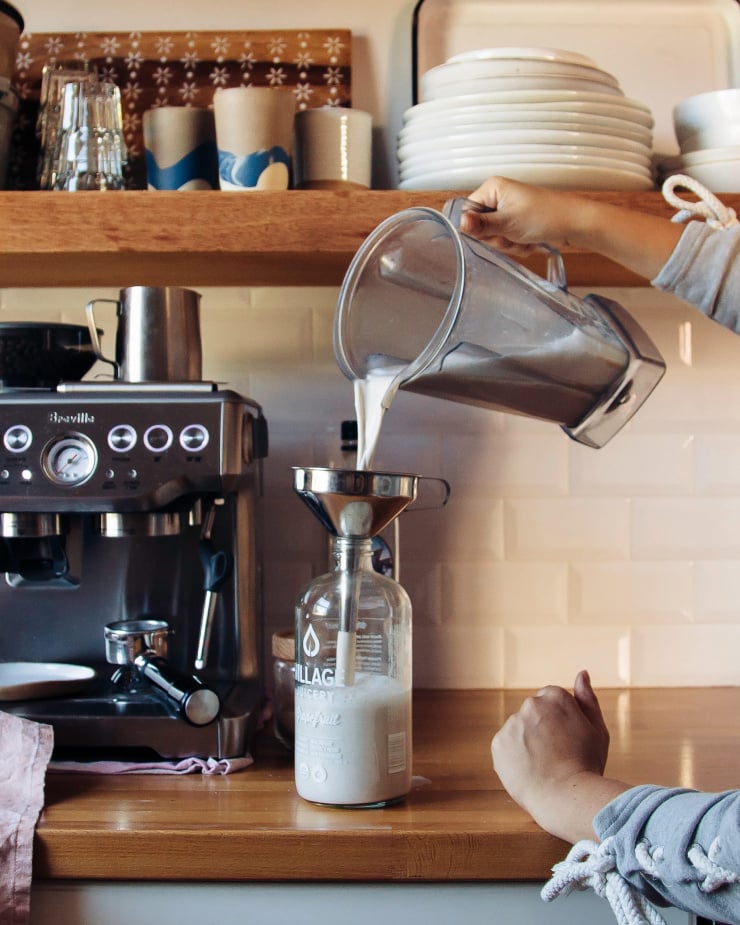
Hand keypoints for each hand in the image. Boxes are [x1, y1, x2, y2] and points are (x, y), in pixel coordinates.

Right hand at [460, 176, 586, 255]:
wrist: (574, 223)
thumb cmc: (546, 216)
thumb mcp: (508, 222)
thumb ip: (481, 225)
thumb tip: (460, 224)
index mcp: (492, 188)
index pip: (467, 213)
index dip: (477, 229)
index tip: (492, 232)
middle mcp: (498, 197)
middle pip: (480, 228)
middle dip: (497, 239)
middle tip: (511, 236)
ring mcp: (508, 211)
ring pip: (494, 237)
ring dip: (509, 244)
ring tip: (523, 238)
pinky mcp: (517, 222)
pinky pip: (507, 240)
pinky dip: (518, 245)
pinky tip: (529, 241)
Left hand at [492, 670, 628, 842]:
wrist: (566, 797)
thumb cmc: (587, 765)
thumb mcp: (597, 729)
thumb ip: (587, 699)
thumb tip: (582, 673)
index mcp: (555, 696)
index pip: (552, 700)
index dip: (561, 723)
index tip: (569, 741)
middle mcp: (530, 704)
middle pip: (534, 714)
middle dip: (542, 730)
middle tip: (558, 756)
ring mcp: (512, 723)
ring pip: (519, 731)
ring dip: (527, 743)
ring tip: (544, 767)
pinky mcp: (498, 744)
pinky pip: (506, 748)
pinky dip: (514, 758)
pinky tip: (530, 771)